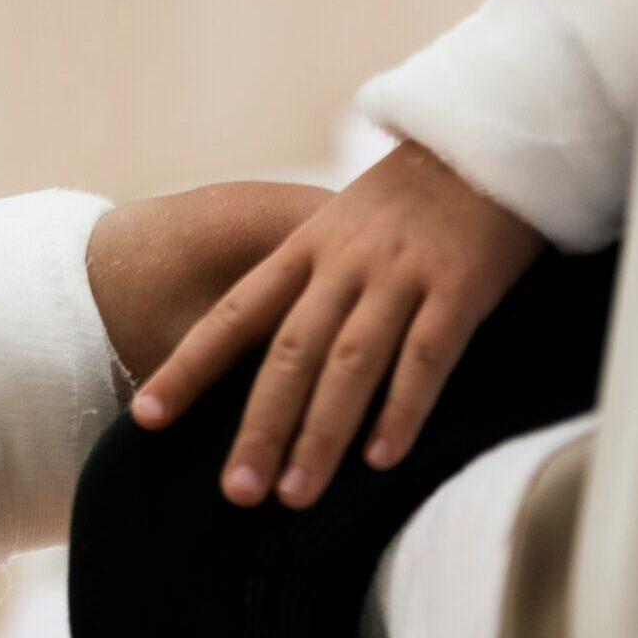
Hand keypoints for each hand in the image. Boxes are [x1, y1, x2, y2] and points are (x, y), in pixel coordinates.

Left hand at [129, 142, 544, 508]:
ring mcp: (401, 274)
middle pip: (289, 355)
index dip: (188, 368)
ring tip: (295, 495)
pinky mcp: (461, 285)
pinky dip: (402, 409)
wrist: (491, 143)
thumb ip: (308, 289)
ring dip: (320, 434)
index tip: (145, 418)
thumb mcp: (341, 228)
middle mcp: (343, 263)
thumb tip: (273, 369)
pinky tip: (381, 459)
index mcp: (303, 250)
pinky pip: (428, 356)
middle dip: (258, 427)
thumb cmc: (409, 202)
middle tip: (235, 493)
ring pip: (350, 364)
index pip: (233, 317)